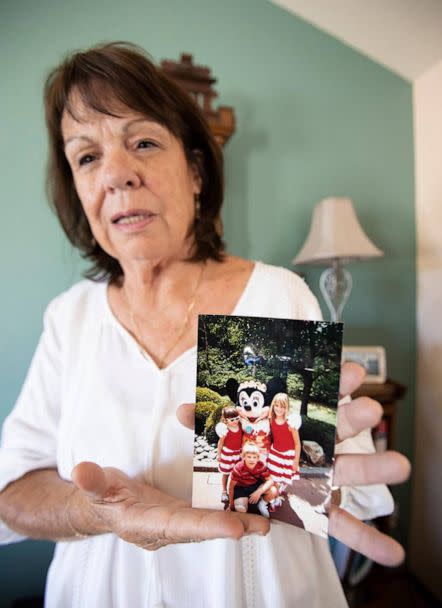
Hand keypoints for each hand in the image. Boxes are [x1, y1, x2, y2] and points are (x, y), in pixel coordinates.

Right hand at [70, 462, 266, 550]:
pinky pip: (210, 513)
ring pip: (211, 522)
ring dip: (239, 522)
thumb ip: (92, 482)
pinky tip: (254, 506)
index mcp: (146, 524)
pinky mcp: (185, 513)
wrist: (105, 509)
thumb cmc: (103, 496)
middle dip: (232, 528)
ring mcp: (178, 522)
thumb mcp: (96, 487)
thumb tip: (81, 471)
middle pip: (202, 529)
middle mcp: (167, 528)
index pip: (178, 526)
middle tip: (262, 526)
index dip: (205, 527)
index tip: (233, 528)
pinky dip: (231, 511)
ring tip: (268, 520)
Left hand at [178, 362, 410, 566]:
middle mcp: (314, 444)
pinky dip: (369, 539)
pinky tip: (394, 553)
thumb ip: (209, 424)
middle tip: (369, 409)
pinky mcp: (320, 507)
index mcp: (294, 421)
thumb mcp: (223, 436)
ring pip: (351, 469)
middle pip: (339, 429)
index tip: (351, 371)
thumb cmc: (242, 450)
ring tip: (402, 465)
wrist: (244, 484)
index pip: (318, 397)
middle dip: (354, 417)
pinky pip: (345, 524)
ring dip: (377, 468)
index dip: (335, 383)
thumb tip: (182, 412)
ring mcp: (322, 476)